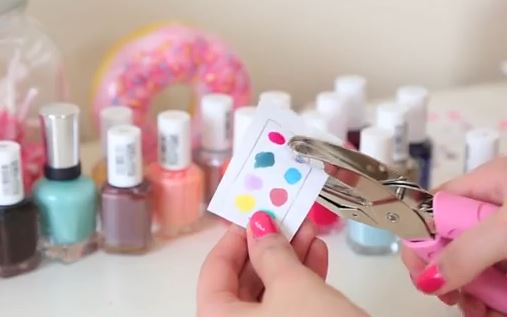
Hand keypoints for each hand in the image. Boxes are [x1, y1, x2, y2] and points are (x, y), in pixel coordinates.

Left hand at [198, 211, 367, 316]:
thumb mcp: (293, 286)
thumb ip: (271, 250)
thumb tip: (257, 223)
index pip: (214, 271)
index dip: (234, 238)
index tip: (254, 213)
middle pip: (244, 281)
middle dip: (269, 245)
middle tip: (286, 217)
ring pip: (270, 293)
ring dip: (289, 259)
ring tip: (308, 229)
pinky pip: (288, 307)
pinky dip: (302, 281)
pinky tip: (317, 254)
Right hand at [402, 157, 506, 315]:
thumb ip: (466, 252)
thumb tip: (427, 279)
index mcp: (486, 183)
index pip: (433, 210)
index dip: (422, 242)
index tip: (422, 276)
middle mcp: (495, 205)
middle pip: (453, 242)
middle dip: (451, 275)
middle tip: (455, 300)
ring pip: (478, 263)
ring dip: (475, 293)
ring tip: (483, 313)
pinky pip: (499, 274)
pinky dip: (496, 296)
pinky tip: (497, 310)